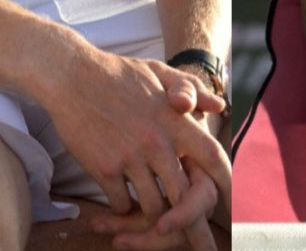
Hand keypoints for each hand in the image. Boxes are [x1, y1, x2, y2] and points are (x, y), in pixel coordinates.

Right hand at [42, 41, 229, 234]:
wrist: (71, 76)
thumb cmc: (117, 73)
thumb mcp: (159, 72)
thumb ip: (190, 89)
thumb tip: (218, 104)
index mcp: (174, 120)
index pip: (212, 156)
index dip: (227, 183)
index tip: (234, 207)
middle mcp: (157, 142)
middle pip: (185, 195)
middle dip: (196, 228)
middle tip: (205, 248)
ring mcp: (130, 157)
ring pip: (152, 206)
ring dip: (154, 216)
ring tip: (153, 223)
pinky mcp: (105, 167)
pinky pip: (121, 204)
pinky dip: (123, 210)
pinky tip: (121, 207)